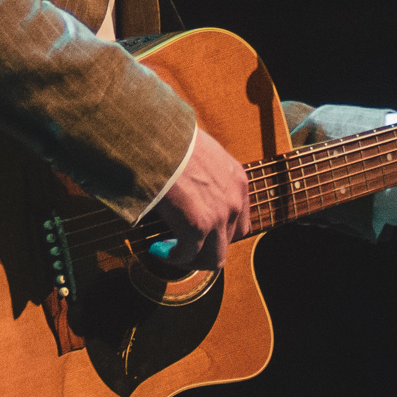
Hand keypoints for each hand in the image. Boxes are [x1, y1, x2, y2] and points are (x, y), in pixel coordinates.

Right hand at [148, 126, 251, 270]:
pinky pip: (188, 254)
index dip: (219, 231)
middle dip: (205, 246)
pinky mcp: (198, 226)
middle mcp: (234, 200)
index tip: (199, 231)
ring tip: (171, 252)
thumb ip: (204, 170)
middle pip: (229, 241)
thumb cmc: (169, 139)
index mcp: (237, 180)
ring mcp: (219, 216)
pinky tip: (158, 249)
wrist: (155, 137)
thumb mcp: (201, 151)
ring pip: (214, 257)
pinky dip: (173, 256)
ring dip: (192, 258)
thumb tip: (186, 181)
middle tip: (182, 243)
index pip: (240, 220)